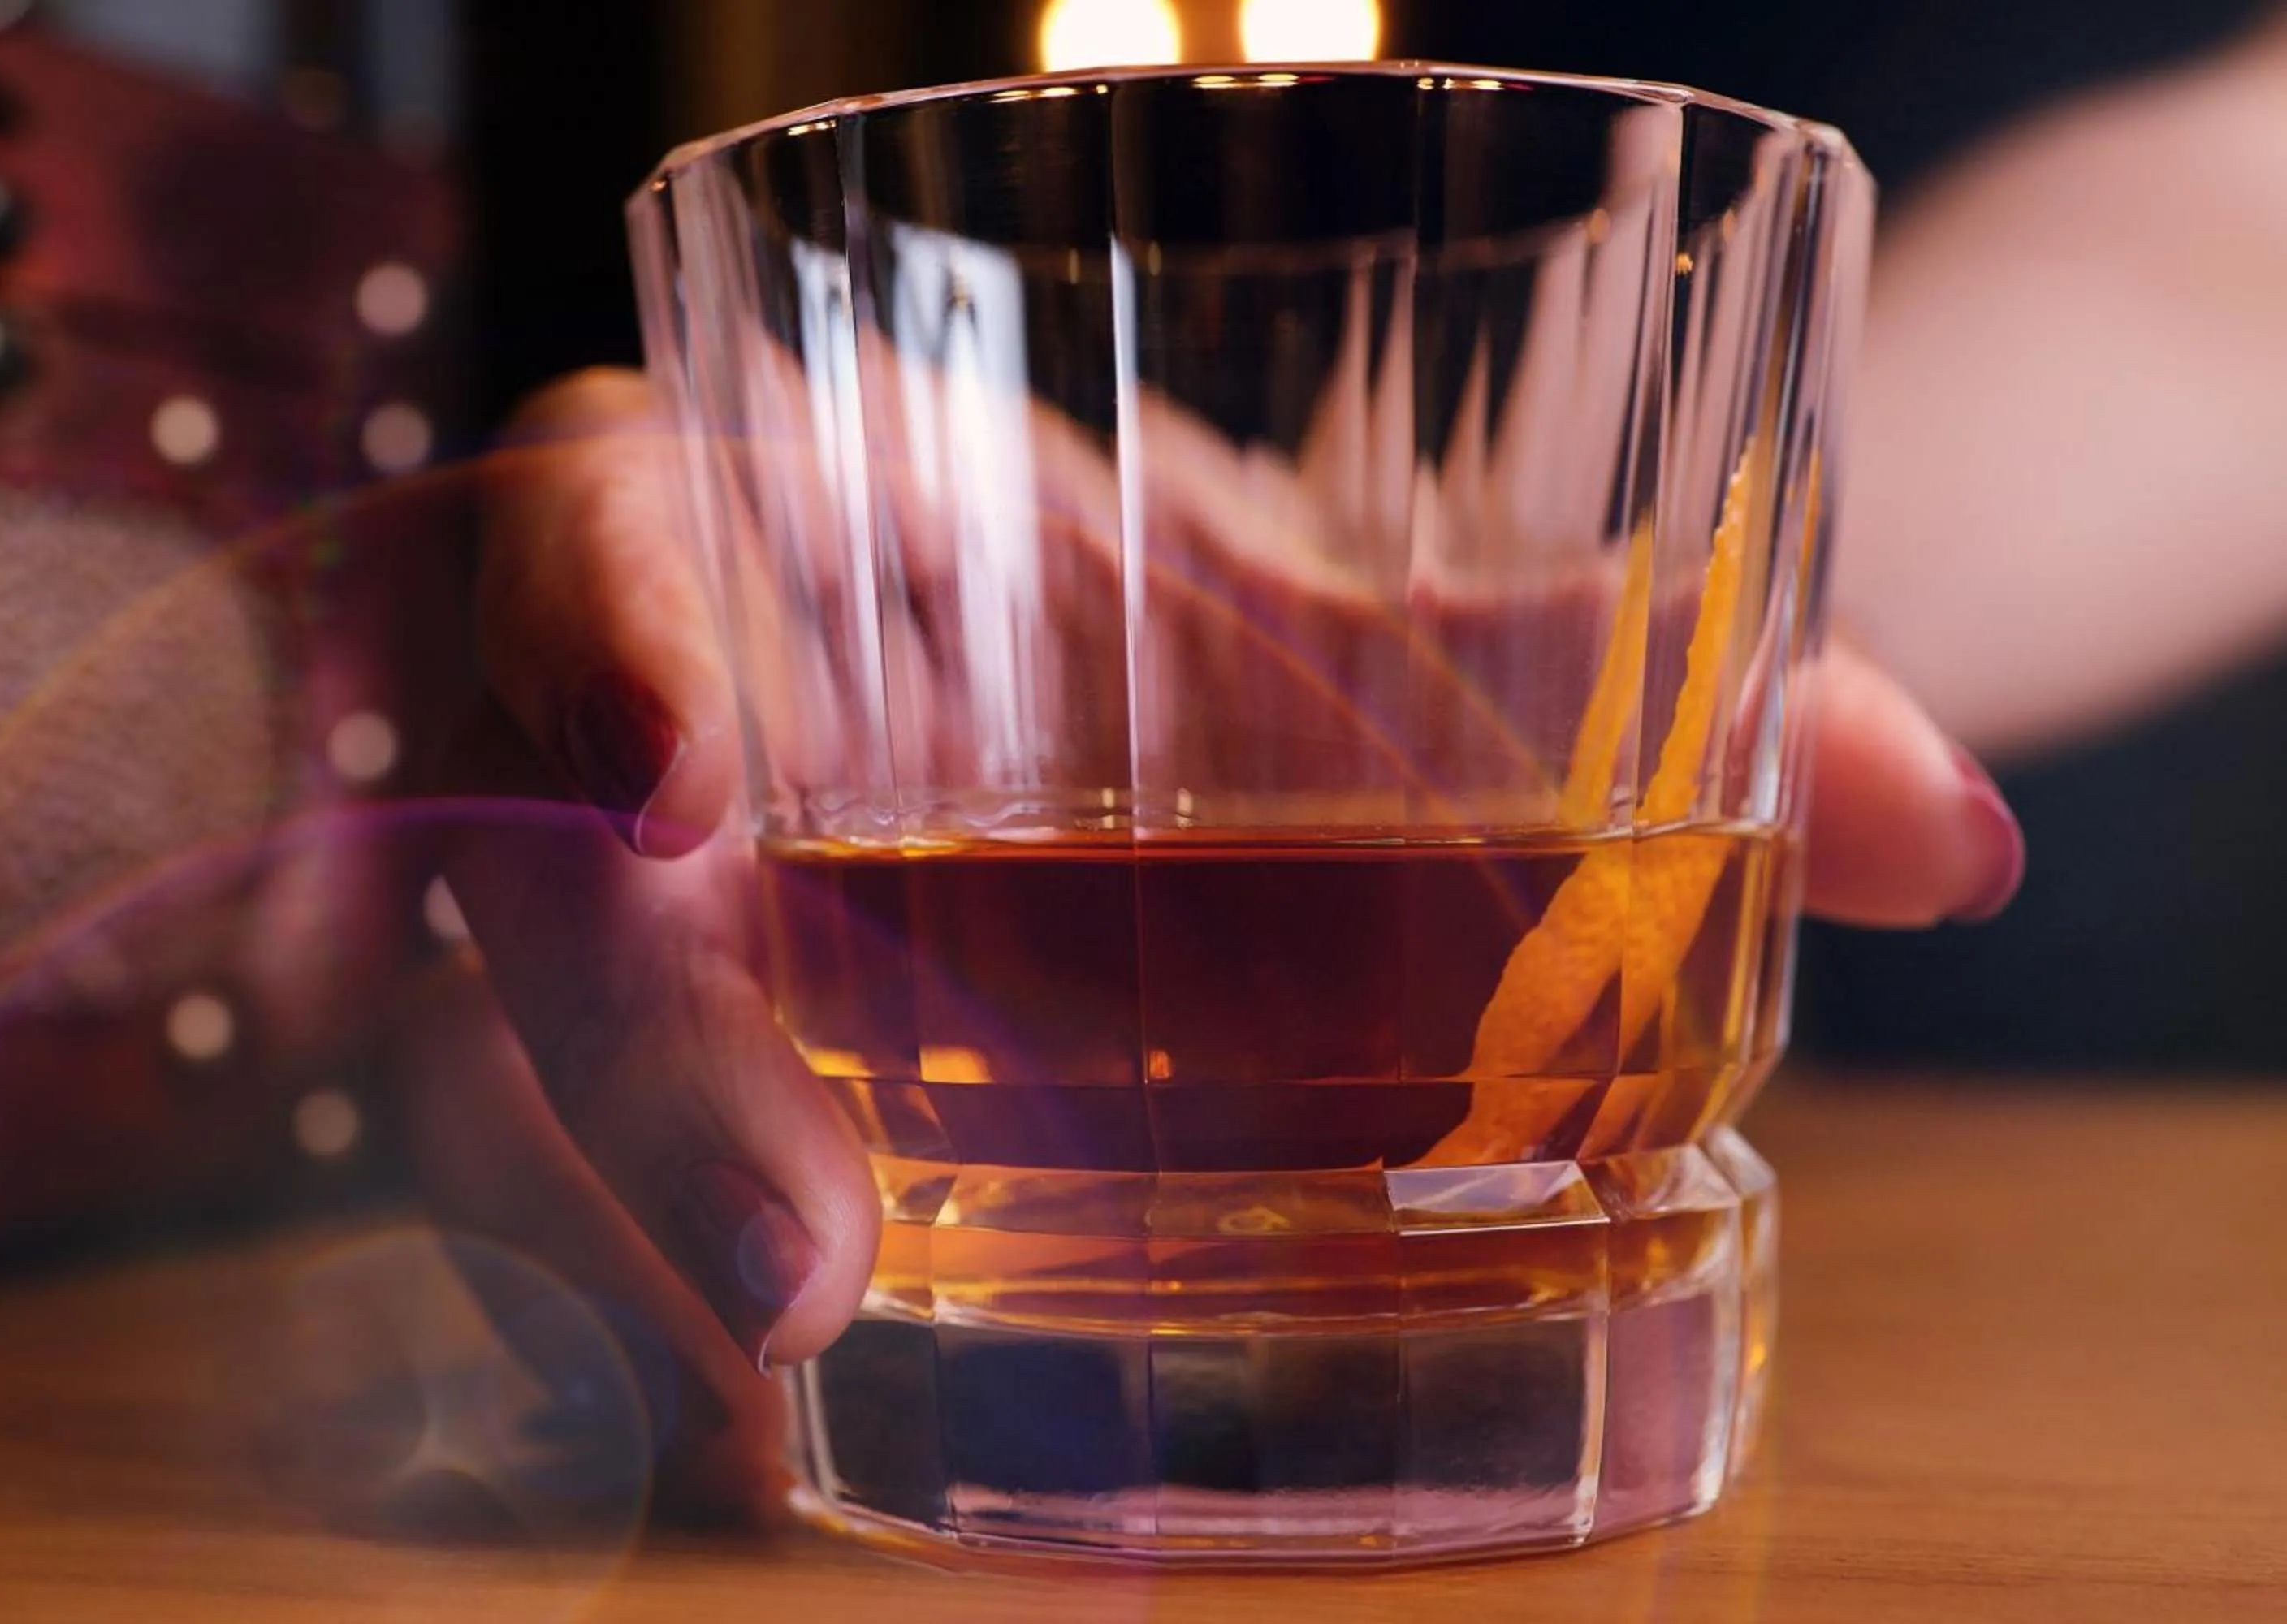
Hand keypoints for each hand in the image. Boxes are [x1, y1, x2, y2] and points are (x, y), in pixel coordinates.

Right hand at [433, 363, 2024, 1513]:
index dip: (600, 641)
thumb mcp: (1315, 618)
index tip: (678, 790)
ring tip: (775, 1418)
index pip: (597, 529)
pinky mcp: (664, 1067)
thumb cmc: (1161, 614)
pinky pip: (603, 1188)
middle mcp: (662, 722)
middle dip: (636, 1067)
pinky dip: (666, 1311)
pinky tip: (781, 1438)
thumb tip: (1954, 837)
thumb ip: (1577, 684)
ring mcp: (627, 914)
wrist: (1058, 683)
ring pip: (531, 1074)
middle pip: (533, 876)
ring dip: (631, 1248)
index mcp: (784, 521)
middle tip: (790, 1270)